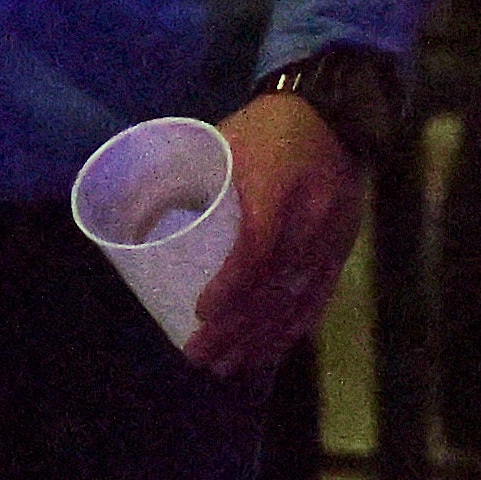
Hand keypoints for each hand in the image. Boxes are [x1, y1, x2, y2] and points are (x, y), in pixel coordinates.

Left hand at [182, 88, 366, 379]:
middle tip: (199, 354)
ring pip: (296, 299)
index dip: (230, 285)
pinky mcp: (341, 248)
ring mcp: (332, 237)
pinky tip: (272, 351)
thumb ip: (193, 178)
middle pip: (274, 285)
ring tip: (227, 366)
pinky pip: (319, 296)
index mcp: (280, 185)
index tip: (200, 311)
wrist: (333, 113)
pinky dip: (294, 327)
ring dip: (261, 339)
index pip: (259, 246)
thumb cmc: (268, 126)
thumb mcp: (226, 139)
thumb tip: (139, 213)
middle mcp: (312, 218)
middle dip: (236, 329)